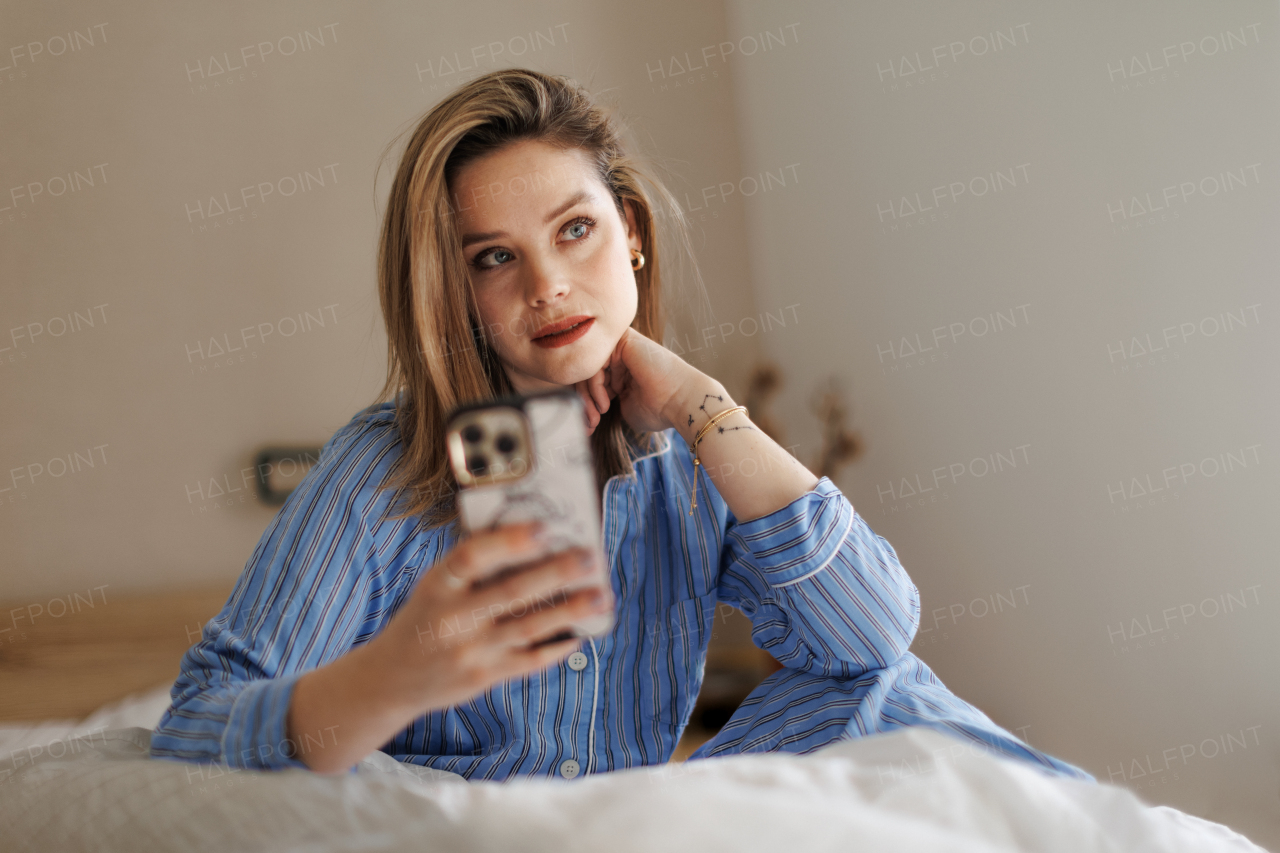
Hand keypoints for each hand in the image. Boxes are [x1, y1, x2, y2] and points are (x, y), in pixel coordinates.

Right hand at [369, 520, 613, 715]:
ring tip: (602, 596)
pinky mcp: (483, 678)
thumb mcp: (435, 586)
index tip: (545, 528)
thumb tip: (533, 535)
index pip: (472, 557)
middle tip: (591, 558)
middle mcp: (452, 619)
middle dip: (557, 573)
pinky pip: (528, 661)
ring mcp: (469, 651)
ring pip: (528, 627)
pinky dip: (557, 646)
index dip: (509, 542)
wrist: (392, 678)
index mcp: (438, 585)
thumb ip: (473, 566)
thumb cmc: (427, 617)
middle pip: (511, 592)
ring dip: (570, 610)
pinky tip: (581, 632)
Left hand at [574, 327, 695, 435]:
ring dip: (587, 397)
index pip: (589, 379)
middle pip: (585, 372)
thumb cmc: (658, 409)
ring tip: (597, 416)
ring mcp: (621, 345)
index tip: (587, 427)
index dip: (584, 403)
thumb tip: (578, 406)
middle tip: (589, 424)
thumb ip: (602, 398)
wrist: (681, 402)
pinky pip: (595, 361)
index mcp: (621, 367)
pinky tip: (606, 402)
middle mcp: (620, 353)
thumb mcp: (622, 406)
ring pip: (587, 367)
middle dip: (583, 402)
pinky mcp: (623, 340)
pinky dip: (595, 386)